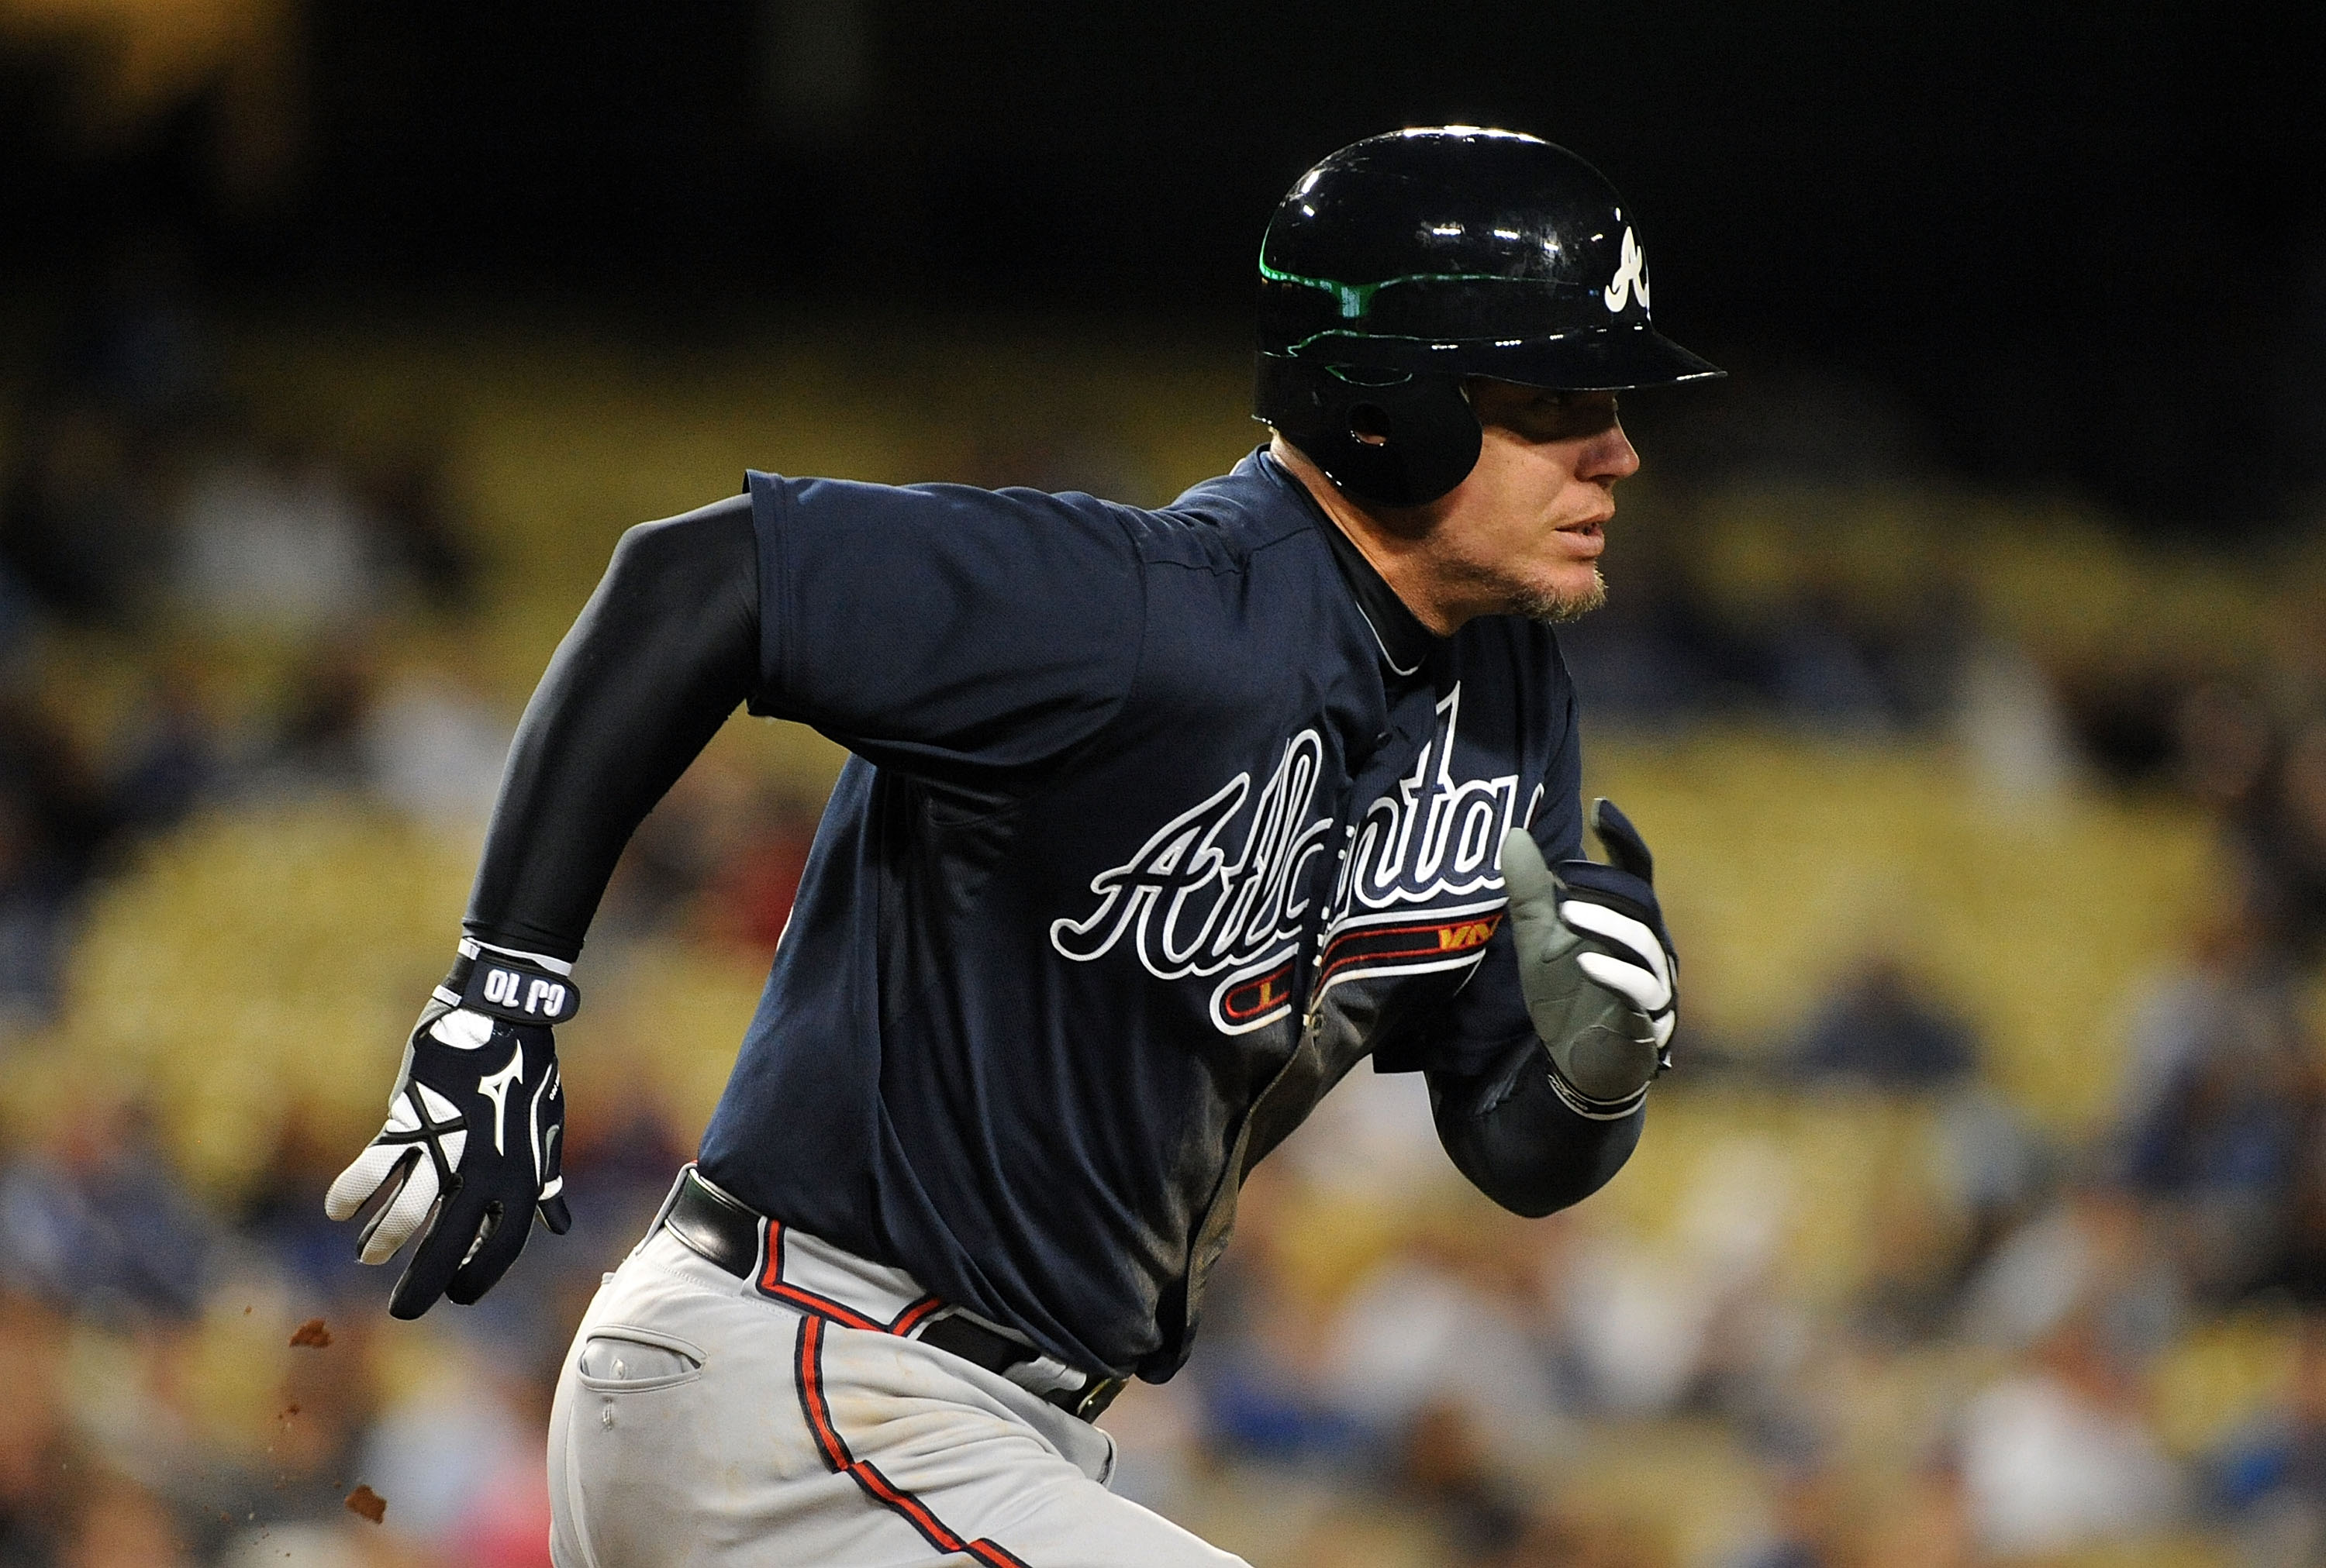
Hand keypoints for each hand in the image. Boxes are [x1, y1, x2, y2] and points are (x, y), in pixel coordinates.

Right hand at [326, 945, 575, 1317]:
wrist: (503, 1014)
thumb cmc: (527, 1073)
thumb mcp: (546, 1130)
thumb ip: (545, 1181)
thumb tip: (558, 1224)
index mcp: (523, 1176)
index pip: (502, 1245)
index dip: (479, 1276)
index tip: (459, 1295)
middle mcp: (485, 1170)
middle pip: (448, 1243)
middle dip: (423, 1282)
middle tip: (404, 1311)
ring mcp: (447, 1147)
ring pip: (407, 1214)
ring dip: (383, 1241)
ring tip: (369, 1257)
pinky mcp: (411, 1121)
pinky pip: (374, 1168)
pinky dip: (352, 1193)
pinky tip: (339, 1211)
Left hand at [1499, 798, 1676, 1115]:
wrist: (1575, 1063)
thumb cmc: (1565, 994)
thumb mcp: (1536, 940)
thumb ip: (1528, 891)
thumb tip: (1513, 833)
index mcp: (1627, 919)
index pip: (1636, 869)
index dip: (1622, 836)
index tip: (1599, 805)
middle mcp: (1650, 946)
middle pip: (1642, 902)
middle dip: (1606, 883)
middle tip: (1563, 873)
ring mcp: (1654, 985)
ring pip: (1645, 945)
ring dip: (1608, 924)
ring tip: (1568, 912)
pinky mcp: (1648, 1023)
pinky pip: (1641, 994)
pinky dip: (1615, 975)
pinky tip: (1584, 961)